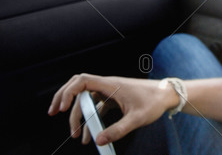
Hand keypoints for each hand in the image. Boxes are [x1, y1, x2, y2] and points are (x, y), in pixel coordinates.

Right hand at [48, 74, 178, 145]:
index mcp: (111, 84)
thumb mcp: (137, 118)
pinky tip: (88, 136)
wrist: (168, 95)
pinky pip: (96, 108)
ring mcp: (111, 92)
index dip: (68, 92)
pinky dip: (90, 120)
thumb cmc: (155, 102)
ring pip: (87, 100)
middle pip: (79, 89)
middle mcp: (108, 86)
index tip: (61, 108)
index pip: (82, 81)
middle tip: (53, 114)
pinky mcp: (115, 99)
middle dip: (65, 100)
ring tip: (75, 135)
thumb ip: (119, 130)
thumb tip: (99, 140)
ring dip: (78, 115)